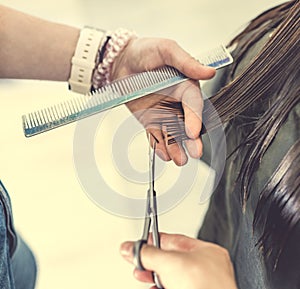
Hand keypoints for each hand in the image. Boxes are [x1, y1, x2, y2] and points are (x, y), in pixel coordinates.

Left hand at [111, 38, 215, 165]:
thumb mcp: (166, 50)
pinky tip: (164, 155)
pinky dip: (160, 146)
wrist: (120, 61)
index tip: (193, 131)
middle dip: (192, 139)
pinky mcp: (150, 121)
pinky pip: (156, 136)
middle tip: (195, 152)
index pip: (193, 104)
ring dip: (176, 147)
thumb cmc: (145, 51)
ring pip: (172, 133)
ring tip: (179, 159)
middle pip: (187, 124)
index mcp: (186, 86)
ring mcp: (164, 113)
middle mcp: (177, 102)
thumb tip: (210, 72)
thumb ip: (186, 62)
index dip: (195, 118)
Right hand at [120, 233, 237, 288]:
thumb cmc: (204, 287)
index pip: (176, 240)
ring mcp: (202, 284)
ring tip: (142, 276)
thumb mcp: (169, 262)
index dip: (156, 240)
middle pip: (173, 260)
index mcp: (208, 252)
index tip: (141, 244)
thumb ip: (148, 253)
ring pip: (173, 276)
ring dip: (154, 277)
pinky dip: (161, 287)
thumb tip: (130, 248)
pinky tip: (153, 288)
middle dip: (152, 261)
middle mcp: (207, 268)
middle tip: (138, 262)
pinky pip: (175, 287)